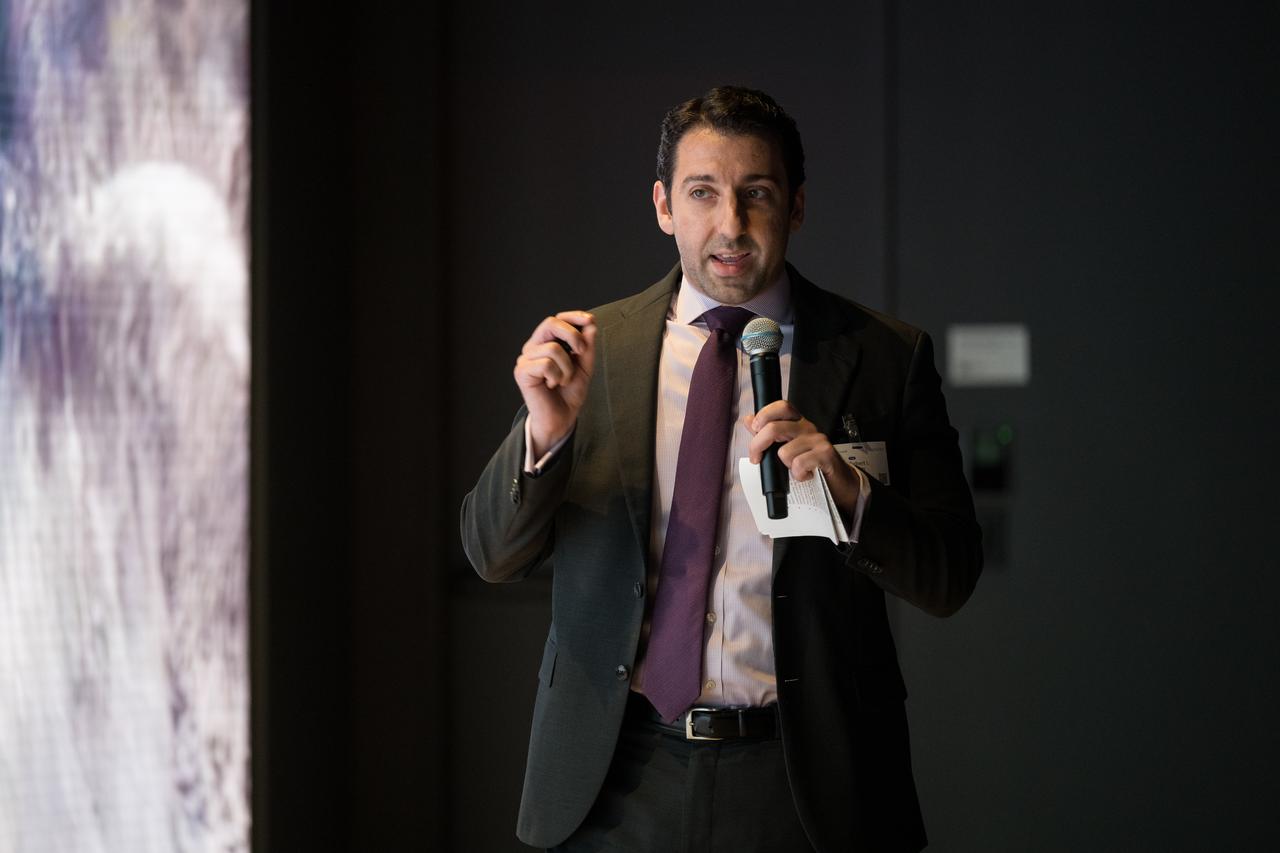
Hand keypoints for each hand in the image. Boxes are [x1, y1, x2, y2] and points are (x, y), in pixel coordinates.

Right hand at [514, 310, 597, 455]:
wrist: (561, 419)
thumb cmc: (569, 393)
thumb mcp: (585, 367)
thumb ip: (587, 347)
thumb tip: (590, 324)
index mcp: (546, 343)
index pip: (557, 320)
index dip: (573, 316)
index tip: (590, 320)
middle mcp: (533, 347)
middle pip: (551, 324)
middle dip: (572, 335)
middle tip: (581, 353)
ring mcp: (525, 359)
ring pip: (552, 348)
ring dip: (567, 367)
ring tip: (564, 380)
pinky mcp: (521, 372)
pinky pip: (546, 364)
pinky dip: (557, 376)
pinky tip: (553, 385)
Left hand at [742, 400, 861, 518]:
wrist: (839, 480)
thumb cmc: (812, 462)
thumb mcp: (788, 446)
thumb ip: (767, 433)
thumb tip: (748, 420)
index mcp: (797, 423)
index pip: (781, 406)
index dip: (764, 414)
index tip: (755, 429)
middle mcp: (807, 427)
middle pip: (774, 428)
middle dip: (758, 445)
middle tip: (757, 458)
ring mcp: (817, 439)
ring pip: (784, 452)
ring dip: (785, 466)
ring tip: (794, 469)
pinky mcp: (825, 453)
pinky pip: (799, 464)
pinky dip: (798, 475)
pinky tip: (805, 475)